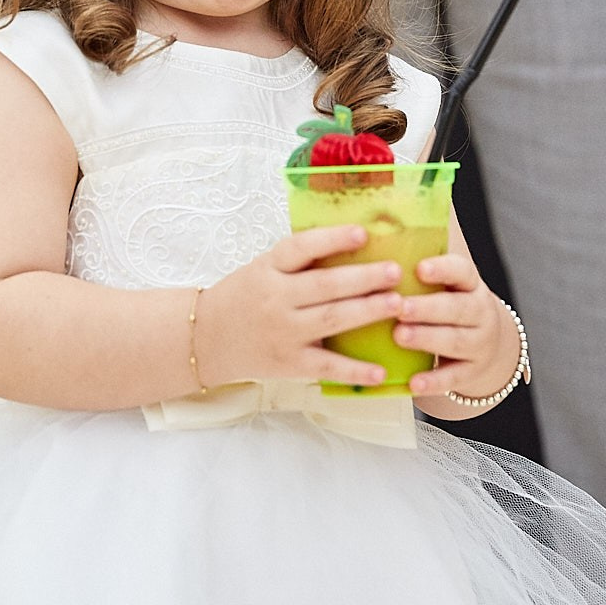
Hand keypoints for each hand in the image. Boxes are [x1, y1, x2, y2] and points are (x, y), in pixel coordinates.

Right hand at [195, 224, 407, 389]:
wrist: (207, 337)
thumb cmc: (246, 296)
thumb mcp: (264, 268)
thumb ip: (300, 258)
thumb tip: (357, 239)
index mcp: (269, 268)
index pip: (301, 248)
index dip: (332, 239)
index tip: (362, 233)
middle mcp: (275, 299)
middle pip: (324, 285)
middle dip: (363, 278)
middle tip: (395, 271)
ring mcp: (283, 333)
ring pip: (331, 320)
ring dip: (367, 311)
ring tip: (397, 303)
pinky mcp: (289, 363)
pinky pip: (327, 366)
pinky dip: (355, 371)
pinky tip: (380, 371)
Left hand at [396, 253, 519, 400]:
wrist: (485, 341)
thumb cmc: (448, 300)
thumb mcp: (445, 279)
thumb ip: (424, 250)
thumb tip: (399, 204)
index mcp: (470, 283)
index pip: (462, 271)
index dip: (443, 269)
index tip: (419, 268)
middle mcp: (479, 311)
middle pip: (458, 308)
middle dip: (428, 308)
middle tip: (399, 307)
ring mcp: (479, 343)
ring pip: (455, 341)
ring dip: (427, 339)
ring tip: (399, 336)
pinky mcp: (471, 372)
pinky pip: (453, 377)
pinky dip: (433, 381)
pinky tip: (413, 383)